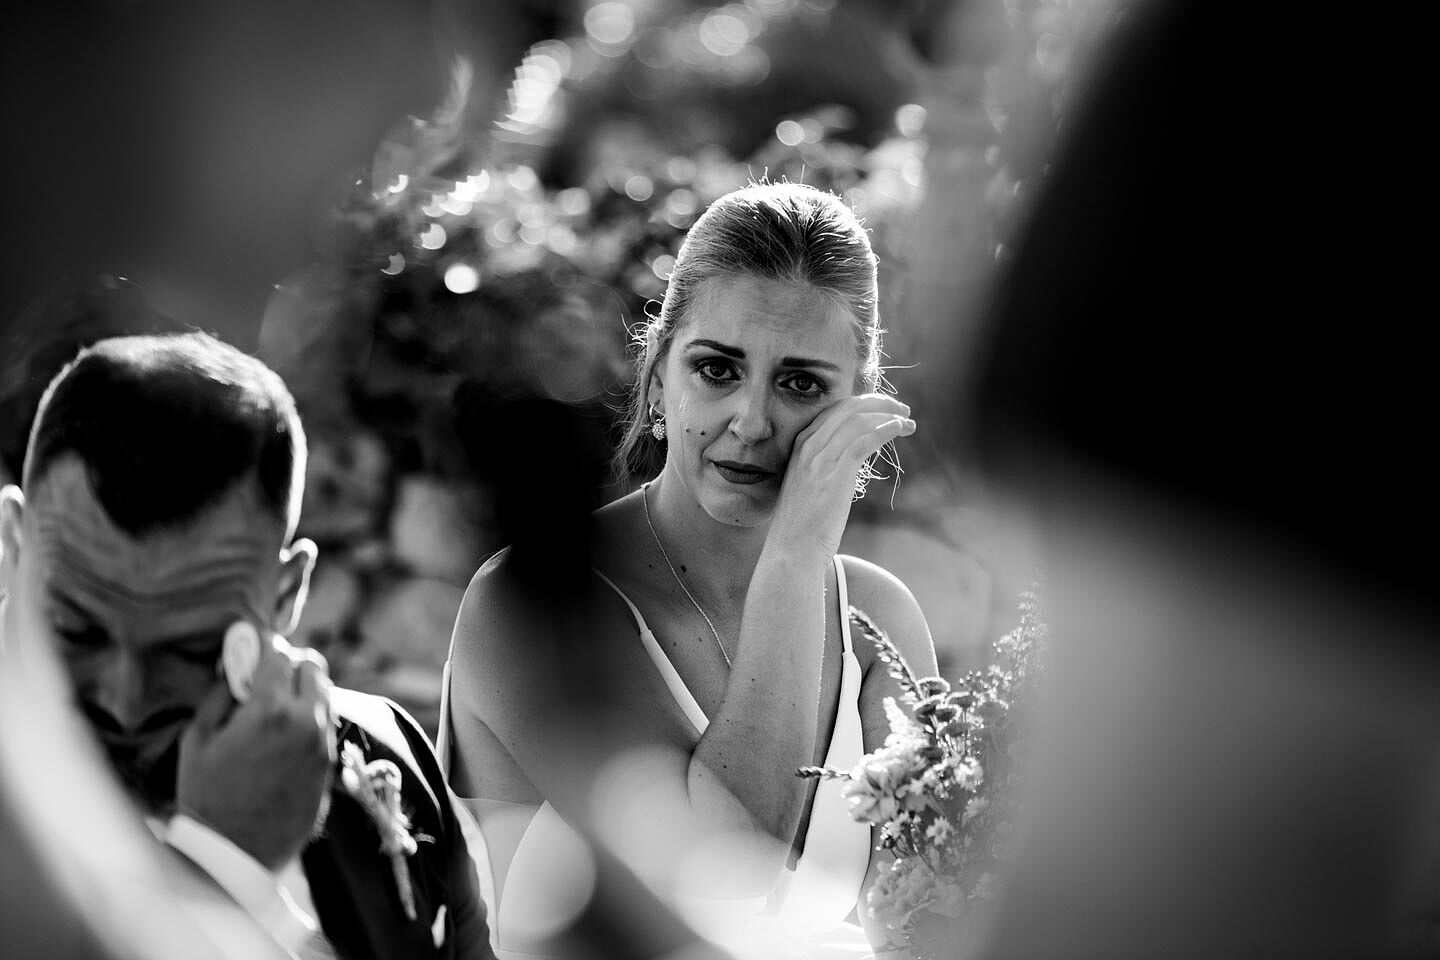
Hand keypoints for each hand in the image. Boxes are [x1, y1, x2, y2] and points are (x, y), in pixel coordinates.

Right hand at [177, 631, 335, 870]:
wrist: (233, 854)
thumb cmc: (206, 797)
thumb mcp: (197, 739)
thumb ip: (219, 695)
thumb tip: (233, 669)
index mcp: (271, 710)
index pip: (279, 654)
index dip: (263, 648)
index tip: (251, 651)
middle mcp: (306, 722)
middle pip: (314, 666)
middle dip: (291, 665)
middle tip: (266, 679)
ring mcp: (322, 745)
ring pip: (325, 695)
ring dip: (303, 692)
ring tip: (274, 708)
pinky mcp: (329, 766)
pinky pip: (325, 726)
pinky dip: (309, 719)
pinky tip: (283, 736)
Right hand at [769, 393, 914, 556]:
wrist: (793, 548)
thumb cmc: (804, 524)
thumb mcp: (811, 485)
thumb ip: (827, 466)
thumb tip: (854, 458)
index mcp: (801, 444)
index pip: (835, 410)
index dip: (863, 405)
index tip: (885, 409)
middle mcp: (809, 445)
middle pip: (849, 408)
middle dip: (879, 404)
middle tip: (902, 410)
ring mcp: (821, 457)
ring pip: (860, 420)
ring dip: (889, 416)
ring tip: (908, 422)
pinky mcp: (836, 472)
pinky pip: (866, 439)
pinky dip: (886, 429)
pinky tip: (900, 429)